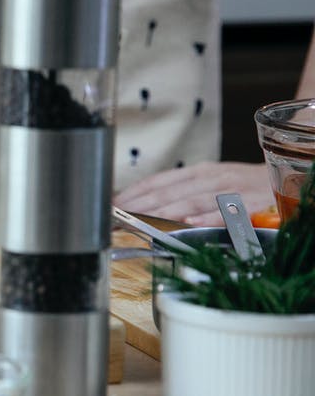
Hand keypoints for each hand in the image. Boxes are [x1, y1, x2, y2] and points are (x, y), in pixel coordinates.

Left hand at [114, 162, 272, 225]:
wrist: (286, 179)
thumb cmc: (242, 186)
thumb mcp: (209, 183)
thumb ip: (179, 192)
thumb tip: (142, 205)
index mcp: (197, 172)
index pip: (157, 181)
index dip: (132, 193)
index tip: (109, 206)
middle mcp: (210, 178)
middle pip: (168, 192)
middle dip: (138, 207)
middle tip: (114, 220)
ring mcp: (229, 190)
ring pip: (190, 200)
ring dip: (161, 212)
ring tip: (138, 221)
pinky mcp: (250, 204)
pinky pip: (226, 212)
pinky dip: (207, 217)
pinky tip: (188, 223)